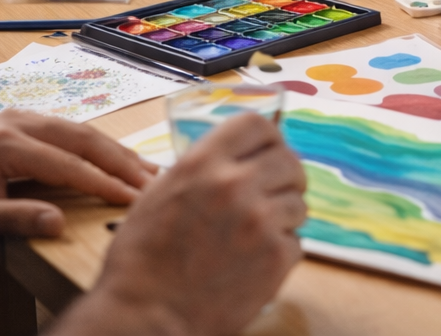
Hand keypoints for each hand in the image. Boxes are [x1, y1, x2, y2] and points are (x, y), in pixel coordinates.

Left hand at [0, 110, 155, 239]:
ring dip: (112, 149)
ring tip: (143, 168)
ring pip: (79, 129)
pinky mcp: (19, 119)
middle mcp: (17, 122)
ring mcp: (19, 116)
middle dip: (121, 159)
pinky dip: (93, 143)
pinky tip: (111, 155)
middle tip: (152, 180)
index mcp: (7, 145)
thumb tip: (59, 223)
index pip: (70, 166)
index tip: (132, 198)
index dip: (104, 183)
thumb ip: (15, 218)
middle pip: (83, 137)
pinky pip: (67, 128)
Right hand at [59, 113, 306, 335]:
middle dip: (284, 177)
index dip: (266, 139)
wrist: (146, 316)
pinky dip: (280, 252)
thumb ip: (200, 171)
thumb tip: (232, 160)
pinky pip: (296, 241)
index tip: (267, 152)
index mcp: (203, 164)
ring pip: (298, 202)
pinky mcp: (276, 257)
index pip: (256, 125)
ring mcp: (260, 221)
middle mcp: (236, 184)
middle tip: (272, 195)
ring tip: (256, 235)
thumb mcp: (160, 195)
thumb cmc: (141, 261)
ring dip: (284, 216)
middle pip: (288, 160)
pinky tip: (253, 262)